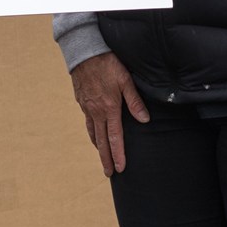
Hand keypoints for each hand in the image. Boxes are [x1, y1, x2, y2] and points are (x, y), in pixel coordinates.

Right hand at [69, 52, 149, 175]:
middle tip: (108, 173)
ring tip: (102, 157)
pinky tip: (93, 133)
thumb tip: (145, 120)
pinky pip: (87, 121)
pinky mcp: (81, 101)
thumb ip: (135, 101)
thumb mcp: (125, 80)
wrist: (84, 52)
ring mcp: (87, 107)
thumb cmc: (108, 64)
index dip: (118, 154)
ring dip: (98, 147)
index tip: (120, 168)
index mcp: (109, 108)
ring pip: (92, 132)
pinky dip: (91, 132)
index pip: (115, 137)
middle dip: (105, 158)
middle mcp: (96, 111)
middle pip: (101, 141)